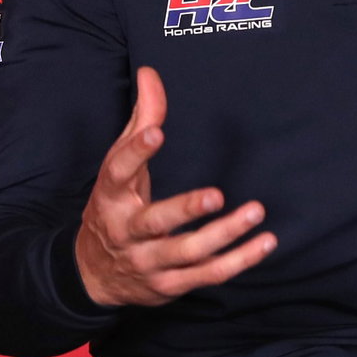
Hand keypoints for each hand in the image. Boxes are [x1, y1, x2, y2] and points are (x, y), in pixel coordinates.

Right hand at [75, 66, 276, 306]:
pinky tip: (263, 243)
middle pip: (156, 222)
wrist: (93, 273)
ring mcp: (148, 262)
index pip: (119, 170)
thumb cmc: (114, 207)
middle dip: (185, 209)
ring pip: (188, 252)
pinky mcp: (170, 284)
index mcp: (110, 196)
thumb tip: (150, 72)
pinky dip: (238, 261)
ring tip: (255, 212)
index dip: (136, 151)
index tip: (156, 131)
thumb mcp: (118, 165)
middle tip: (216, 195)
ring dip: (224, 235)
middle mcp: (127, 232)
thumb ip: (140, 119)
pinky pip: (207, 274)